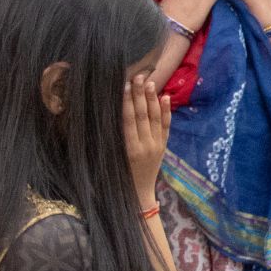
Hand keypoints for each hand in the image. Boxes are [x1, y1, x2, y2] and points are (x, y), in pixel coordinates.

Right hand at [123, 73, 171, 209]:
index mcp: (130, 149)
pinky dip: (166, 111)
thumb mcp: (111, 159)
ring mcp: (157, 145)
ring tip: (150, 82)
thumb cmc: (118, 177)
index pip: (128, 120)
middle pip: (142, 115)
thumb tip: (104, 115)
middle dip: (139, 94)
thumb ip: (111, 139)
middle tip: (138, 76)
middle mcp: (145, 145)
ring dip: (152, 98)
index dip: (126, 101)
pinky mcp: (163, 146)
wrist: (138, 194)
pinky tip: (165, 97)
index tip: (124, 85)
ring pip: (155, 118)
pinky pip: (166, 126)